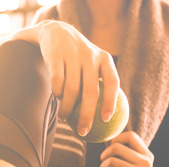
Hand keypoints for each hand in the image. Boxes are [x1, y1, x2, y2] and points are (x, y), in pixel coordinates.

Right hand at [15, 21, 119, 136]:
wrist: (56, 32)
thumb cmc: (78, 58)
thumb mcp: (93, 63)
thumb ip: (100, 84)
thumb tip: (106, 120)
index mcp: (104, 58)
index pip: (112, 82)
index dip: (110, 101)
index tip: (106, 120)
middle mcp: (91, 56)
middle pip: (90, 91)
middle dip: (87, 116)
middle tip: (83, 132)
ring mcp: (73, 55)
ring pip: (71, 90)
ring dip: (67, 109)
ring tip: (65, 118)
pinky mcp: (56, 56)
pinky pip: (57, 82)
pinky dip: (57, 94)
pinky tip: (57, 100)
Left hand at [99, 131, 153, 166]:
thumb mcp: (131, 165)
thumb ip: (122, 152)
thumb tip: (107, 138)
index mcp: (146, 155)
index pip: (130, 136)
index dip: (115, 140)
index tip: (109, 150)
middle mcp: (146, 163)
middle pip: (117, 147)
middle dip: (104, 155)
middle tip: (103, 163)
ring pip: (113, 161)